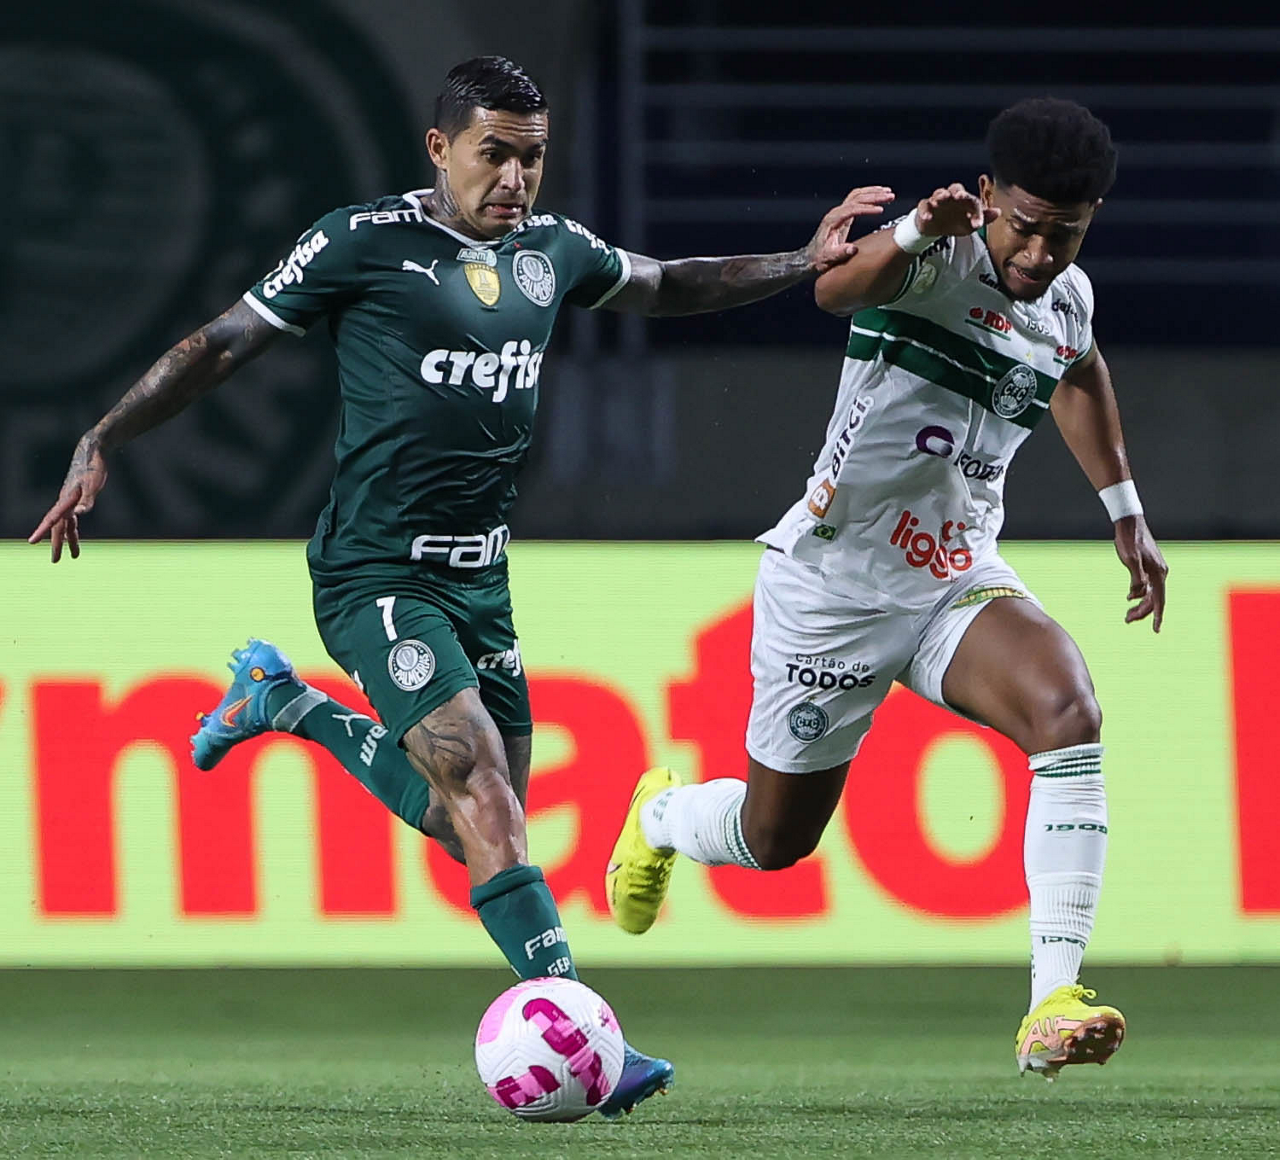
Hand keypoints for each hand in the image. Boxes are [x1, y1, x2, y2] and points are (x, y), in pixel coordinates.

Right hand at [28, 438, 108, 561]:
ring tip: (75, 557)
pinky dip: (73, 530)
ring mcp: (70, 501)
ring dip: (69, 540)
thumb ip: (87, 500)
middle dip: (56, 544)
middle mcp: (65, 502)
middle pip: (58, 526)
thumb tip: (79, 514)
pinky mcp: (77, 499)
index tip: (31, 542)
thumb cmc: (93, 467)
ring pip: (66, 525)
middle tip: (55, 561)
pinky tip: (74, 539)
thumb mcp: (93, 484)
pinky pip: (72, 519)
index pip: (52, 519)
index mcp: (66, 499)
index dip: (42, 531)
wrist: (92, 453)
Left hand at [805, 186, 894, 272]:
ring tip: (889, 193)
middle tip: (890, 196)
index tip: (881, 210)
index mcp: (832, 220)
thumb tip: (852, 249)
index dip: (867, 208)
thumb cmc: (817, 258)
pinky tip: (880, 198)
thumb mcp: (827, 258)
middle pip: (856, 197)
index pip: (852, 208)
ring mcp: (839, 213)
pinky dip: (869, 197)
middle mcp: (836, 213)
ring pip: (857, 195)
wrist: (810, 258)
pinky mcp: (844, 216)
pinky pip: (857, 200)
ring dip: (873, 192)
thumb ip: (839, 253)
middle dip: (874, 195)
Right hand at [915, 183, 1000, 237]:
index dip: (976, 211)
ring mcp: (937, 201)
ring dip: (940, 195)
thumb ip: (983, 218)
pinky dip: (925, 211)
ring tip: (942, 198)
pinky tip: (928, 217)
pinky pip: (924, 206)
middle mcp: (951, 197)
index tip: (978, 223)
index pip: (972, 200)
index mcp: (964, 199)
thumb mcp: (970, 223)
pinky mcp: (925, 208)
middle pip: (955, 188)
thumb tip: (998, 212)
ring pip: (938, 193)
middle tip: (959, 195)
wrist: (934, 228)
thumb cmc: (955, 222)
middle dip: (957, 191)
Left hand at [1114, 516, 1167, 631]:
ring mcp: (1155, 570)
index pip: (1159, 600)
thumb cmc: (1129, 540)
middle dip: (1143, 612)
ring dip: (1140, 605)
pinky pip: (1147, 586)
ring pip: (1150, 593)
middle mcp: (1160, 573)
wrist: (1129, 523)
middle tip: (1127, 620)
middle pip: (1154, 599)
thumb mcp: (1130, 560)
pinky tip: (1130, 598)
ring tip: (1127, 614)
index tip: (1156, 630)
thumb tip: (1138, 595)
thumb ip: (1136, 579)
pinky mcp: (1149, 566)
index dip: (1157, 616)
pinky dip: (1139, 594)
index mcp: (1158, 573)